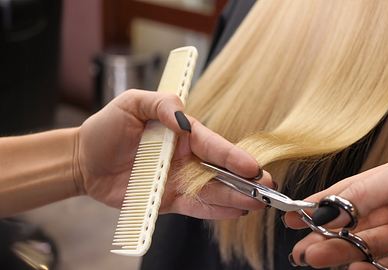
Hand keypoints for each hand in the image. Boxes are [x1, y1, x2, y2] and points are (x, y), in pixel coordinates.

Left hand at [76, 89, 272, 218]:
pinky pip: (195, 207)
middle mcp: (186, 157)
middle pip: (220, 170)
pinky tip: (234, 213)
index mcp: (183, 133)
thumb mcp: (131, 103)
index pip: (212, 144)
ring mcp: (179, 180)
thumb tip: (183, 116)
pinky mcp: (169, 200)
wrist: (84, 160)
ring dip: (235, 198)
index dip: (232, 155)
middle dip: (245, 180)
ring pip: (212, 191)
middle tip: (268, 188)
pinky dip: (214, 211)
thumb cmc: (107, 127)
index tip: (251, 166)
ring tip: (256, 205)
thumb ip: (160, 104)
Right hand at [285, 153, 387, 268]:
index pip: (354, 194)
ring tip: (314, 259)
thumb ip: (368, 190)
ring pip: (369, 247)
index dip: (323, 204)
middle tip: (302, 248)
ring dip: (340, 253)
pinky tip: (353, 268)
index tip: (296, 214)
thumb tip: (332, 206)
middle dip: (325, 235)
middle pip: (356, 224)